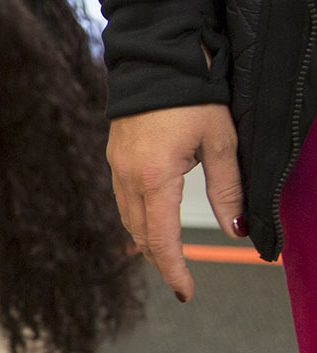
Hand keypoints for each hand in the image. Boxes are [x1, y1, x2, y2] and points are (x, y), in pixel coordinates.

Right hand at [108, 104, 242, 301]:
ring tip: (167, 255)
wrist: (156, 61)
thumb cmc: (193, 97)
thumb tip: (237, 231)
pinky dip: (138, 218)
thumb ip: (228, 190)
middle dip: (160, 261)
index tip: (187, 291)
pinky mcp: (115, 157)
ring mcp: (117, 167)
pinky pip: (123, 199)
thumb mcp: (220, 144)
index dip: (174, 270)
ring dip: (147, 241)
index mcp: (155, 178)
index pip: (161, 239)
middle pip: (140, 235)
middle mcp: (128, 177)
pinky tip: (152, 220)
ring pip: (128, 218)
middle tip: (180, 280)